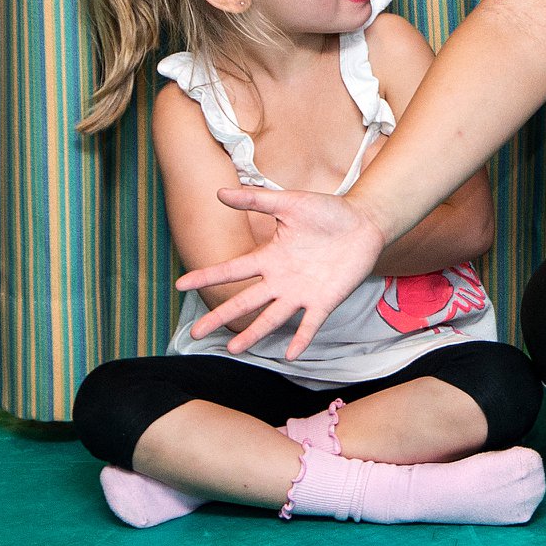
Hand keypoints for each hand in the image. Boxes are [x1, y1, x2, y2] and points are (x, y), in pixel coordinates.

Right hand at [175, 187, 386, 358]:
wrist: (364, 221)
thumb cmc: (328, 211)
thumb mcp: (289, 203)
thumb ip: (256, 200)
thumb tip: (219, 192)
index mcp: (270, 257)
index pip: (232, 270)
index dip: (207, 277)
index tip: (180, 285)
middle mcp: (281, 279)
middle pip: (245, 301)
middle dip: (221, 316)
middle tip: (196, 334)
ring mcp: (302, 292)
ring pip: (272, 317)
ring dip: (254, 333)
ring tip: (234, 350)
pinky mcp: (325, 300)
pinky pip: (311, 323)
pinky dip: (301, 337)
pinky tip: (291, 354)